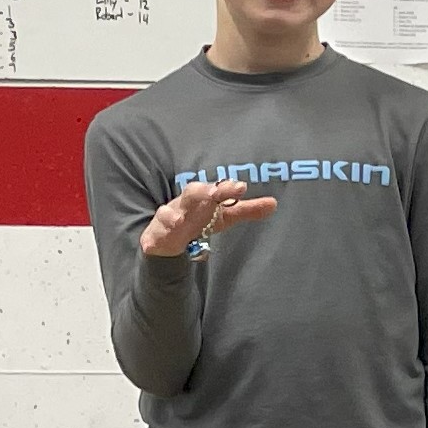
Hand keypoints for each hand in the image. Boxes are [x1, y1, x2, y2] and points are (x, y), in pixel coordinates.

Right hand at [141, 176, 276, 258]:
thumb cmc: (199, 220)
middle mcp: (186, 204)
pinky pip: (155, 234)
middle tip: (215, 193)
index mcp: (204, 199)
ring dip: (173, 214)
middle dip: (202, 192)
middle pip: (193, 193)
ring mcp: (169, 217)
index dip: (227, 189)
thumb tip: (274, 203)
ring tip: (180, 219)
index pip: (217, 190)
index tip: (241, 187)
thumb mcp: (225, 217)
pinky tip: (154, 240)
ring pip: (169, 211)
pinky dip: (155, 236)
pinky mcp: (157, 234)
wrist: (167, 237)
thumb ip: (247, 210)